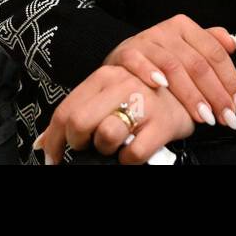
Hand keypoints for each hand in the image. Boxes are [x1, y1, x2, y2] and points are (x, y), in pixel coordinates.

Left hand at [33, 65, 194, 165]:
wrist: (193, 91)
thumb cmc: (146, 96)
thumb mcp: (111, 93)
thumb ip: (80, 111)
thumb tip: (41, 144)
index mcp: (105, 74)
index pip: (66, 110)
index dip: (53, 140)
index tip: (52, 157)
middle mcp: (122, 83)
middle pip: (79, 123)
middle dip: (77, 144)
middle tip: (87, 149)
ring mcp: (144, 102)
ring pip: (105, 137)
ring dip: (106, 150)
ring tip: (116, 146)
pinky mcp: (162, 123)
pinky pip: (132, 155)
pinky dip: (129, 161)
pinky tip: (135, 152)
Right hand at [105, 17, 235, 129]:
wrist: (122, 59)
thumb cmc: (160, 58)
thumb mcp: (186, 48)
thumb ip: (211, 45)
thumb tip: (234, 45)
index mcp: (186, 27)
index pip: (215, 53)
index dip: (230, 80)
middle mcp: (167, 30)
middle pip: (197, 63)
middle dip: (215, 94)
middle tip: (226, 117)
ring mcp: (146, 40)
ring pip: (173, 66)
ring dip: (190, 94)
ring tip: (204, 116)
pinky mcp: (125, 52)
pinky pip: (138, 61)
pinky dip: (149, 72)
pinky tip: (161, 87)